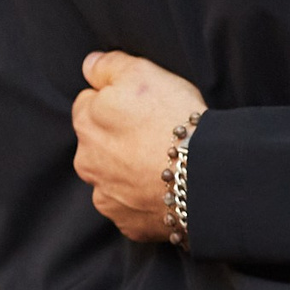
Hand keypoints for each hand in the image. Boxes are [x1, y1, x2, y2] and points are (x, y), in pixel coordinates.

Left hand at [72, 50, 205, 244]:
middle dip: (118, 138)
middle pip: (98, 144)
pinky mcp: (128, 223)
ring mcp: (107, 197)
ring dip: (129, 171)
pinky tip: (165, 188)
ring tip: (162, 163)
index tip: (140, 106)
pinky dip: (143, 199)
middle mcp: (88, 163)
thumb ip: (108, 65)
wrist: (203, 172)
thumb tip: (90, 65)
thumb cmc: (172, 118)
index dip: (115, 101)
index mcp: (86, 123)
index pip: (88, 104)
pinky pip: (131, 208)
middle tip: (154, 133)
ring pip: (113, 178)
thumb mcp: (141, 72)